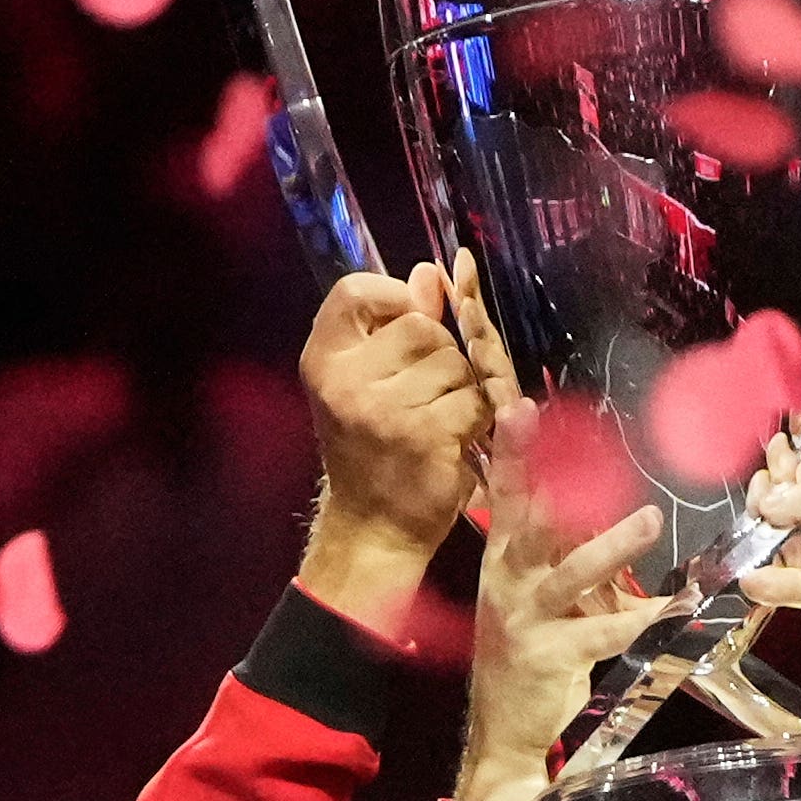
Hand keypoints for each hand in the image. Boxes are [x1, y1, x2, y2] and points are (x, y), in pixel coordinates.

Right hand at [299, 266, 494, 610]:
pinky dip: (477, 420)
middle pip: (423, 326)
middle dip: (440, 354)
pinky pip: (474, 400)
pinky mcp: (425, 435)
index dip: (393, 297)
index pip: (355, 290)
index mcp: (323, 360)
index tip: (406, 321)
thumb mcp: (369, 382)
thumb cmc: (373, 449)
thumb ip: (397, 324)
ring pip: (456, 363)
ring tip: (438, 421)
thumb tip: (430, 273)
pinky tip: (455, 442)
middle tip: (424, 394)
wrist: (372, 527)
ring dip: (462, 390)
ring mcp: (384, 408)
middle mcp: (345, 380)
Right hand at [451, 403, 663, 800]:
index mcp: (502, 563)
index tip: (520, 409)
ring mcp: (524, 619)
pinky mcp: (547, 655)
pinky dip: (641, 619)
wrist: (503, 730)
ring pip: (570, 574)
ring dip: (611, 546)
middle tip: (586, 445)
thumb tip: (593, 505)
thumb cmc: (527, 654)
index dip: (511, 455)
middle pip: (529, 522)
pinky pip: (601, 633)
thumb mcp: (533, 596)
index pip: (505, 498)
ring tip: (648, 519)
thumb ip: (558, 556)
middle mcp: (506, 583)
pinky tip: (675, 607)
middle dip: (550, 480)